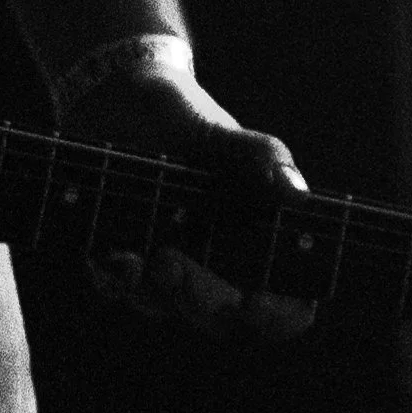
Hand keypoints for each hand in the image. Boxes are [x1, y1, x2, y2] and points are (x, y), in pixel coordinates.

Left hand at [60, 61, 316, 341]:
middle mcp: (211, 264)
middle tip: (177, 261)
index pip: (284, 306)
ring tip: (153, 254)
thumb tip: (297, 193)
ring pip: (165, 305)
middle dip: (202, 298)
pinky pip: (117, 287)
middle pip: (220, 317)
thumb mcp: (217, 131)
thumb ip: (258, 159)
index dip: (277, 315)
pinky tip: (114, 255)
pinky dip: (116, 277)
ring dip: (159, 289)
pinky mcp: (116, 257)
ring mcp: (163, 266)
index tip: (257, 300)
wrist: (115, 95)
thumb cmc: (181, 116)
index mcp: (252, 241)